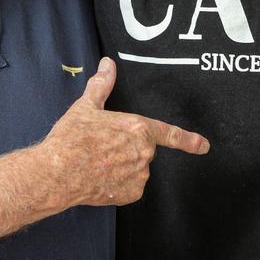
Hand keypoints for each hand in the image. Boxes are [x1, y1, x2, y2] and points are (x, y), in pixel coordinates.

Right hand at [40, 58, 209, 206]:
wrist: (57, 173)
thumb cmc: (72, 139)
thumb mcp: (87, 106)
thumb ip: (102, 84)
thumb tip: (107, 65)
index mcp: (139, 129)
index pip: (169, 133)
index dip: (189, 140)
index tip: (203, 145)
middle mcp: (144, 153)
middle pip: (142, 149)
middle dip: (126, 148)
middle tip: (102, 148)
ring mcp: (138, 175)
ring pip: (136, 169)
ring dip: (122, 166)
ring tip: (97, 162)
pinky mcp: (130, 194)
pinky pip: (128, 187)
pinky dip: (117, 184)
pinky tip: (100, 177)